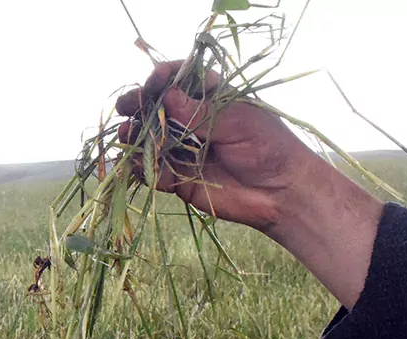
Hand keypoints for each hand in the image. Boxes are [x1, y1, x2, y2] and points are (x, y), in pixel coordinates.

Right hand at [115, 60, 324, 232]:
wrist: (282, 194)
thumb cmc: (269, 148)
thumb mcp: (237, 122)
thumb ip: (198, 113)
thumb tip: (165, 96)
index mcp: (211, 99)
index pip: (180, 79)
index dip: (163, 77)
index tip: (153, 82)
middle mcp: (193, 122)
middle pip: (157, 108)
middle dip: (139, 106)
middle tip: (124, 108)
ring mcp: (184, 150)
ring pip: (151, 139)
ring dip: (136, 136)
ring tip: (126, 136)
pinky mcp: (180, 179)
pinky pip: (154, 172)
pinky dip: (143, 168)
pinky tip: (136, 164)